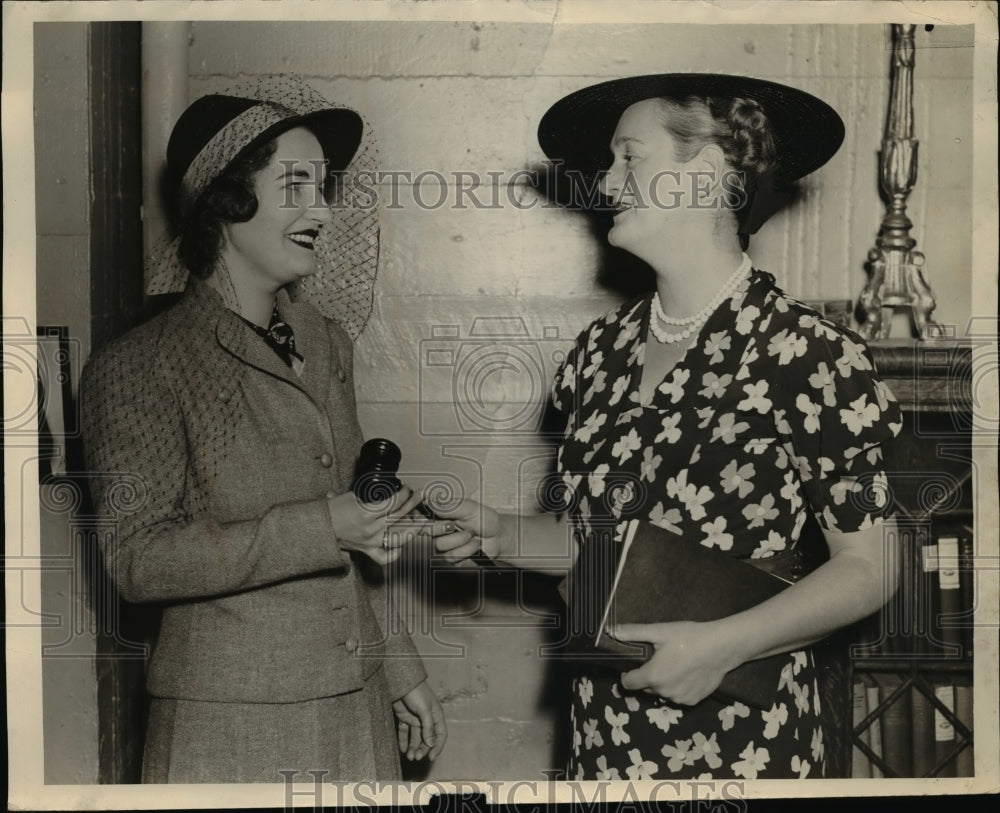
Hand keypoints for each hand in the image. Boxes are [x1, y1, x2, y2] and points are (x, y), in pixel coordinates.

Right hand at [326, 487, 425, 564]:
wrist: (321, 526)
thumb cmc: (334, 509)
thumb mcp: (353, 495)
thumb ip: (372, 492)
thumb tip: (390, 487)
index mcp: (366, 513)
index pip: (393, 502)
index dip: (404, 494)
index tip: (407, 488)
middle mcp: (371, 529)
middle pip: (399, 516)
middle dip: (413, 503)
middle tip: (420, 495)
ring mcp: (371, 541)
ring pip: (399, 536)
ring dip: (413, 527)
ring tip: (421, 518)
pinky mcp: (368, 550)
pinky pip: (385, 556)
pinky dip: (395, 553)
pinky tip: (402, 545)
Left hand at [391, 681, 446, 761]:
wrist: (400, 682)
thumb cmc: (416, 693)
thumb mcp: (424, 709)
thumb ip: (428, 727)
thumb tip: (431, 744)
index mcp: (436, 715)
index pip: (440, 735)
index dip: (437, 747)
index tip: (431, 757)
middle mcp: (427, 719)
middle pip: (427, 739)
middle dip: (422, 749)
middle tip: (416, 757)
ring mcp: (415, 719)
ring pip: (416, 737)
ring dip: (413, 747)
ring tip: (409, 756)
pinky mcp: (404, 717)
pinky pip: (405, 732)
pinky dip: (404, 741)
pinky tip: (402, 750)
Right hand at [423, 496, 501, 563]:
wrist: (498, 537)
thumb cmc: (484, 519)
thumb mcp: (469, 507)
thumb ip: (449, 505)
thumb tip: (430, 500)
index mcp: (437, 515)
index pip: (418, 517)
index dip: (421, 519)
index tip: (429, 518)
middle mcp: (436, 531)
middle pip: (424, 533)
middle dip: (442, 529)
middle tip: (455, 525)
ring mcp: (442, 546)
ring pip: (438, 546)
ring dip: (459, 540)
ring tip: (471, 535)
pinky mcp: (450, 559)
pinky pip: (450, 557)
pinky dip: (466, 550)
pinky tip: (474, 545)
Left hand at [610, 620, 743, 705]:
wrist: (721, 647)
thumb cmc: (689, 637)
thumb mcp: (660, 631)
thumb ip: (633, 633)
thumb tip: (611, 631)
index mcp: (653, 676)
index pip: (628, 683)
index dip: (626, 675)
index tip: (631, 667)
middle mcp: (664, 692)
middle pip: (645, 687)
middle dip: (647, 676)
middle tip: (658, 660)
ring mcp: (679, 699)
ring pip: (662, 692)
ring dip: (662, 683)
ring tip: (674, 664)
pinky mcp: (692, 701)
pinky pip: (677, 696)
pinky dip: (677, 687)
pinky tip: (686, 673)